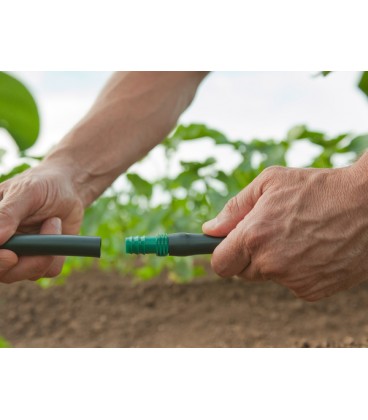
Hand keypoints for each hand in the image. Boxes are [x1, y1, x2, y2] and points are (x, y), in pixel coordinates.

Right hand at [0, 163, 83, 282]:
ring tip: (53, 221)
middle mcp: (2, 246)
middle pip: (4, 273)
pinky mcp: (41, 260)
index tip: (11, 256)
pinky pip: (49, 270)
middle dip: (24, 264)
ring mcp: (21, 256)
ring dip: (46, 252)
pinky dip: (58, 255)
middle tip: (40, 244)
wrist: (69, 189)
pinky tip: (58, 231)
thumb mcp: (25, 192)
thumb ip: (7, 213)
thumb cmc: (42, 184)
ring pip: (28, 274)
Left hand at [203, 154, 367, 300]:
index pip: (220, 264)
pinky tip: (314, 249)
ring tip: (298, 236)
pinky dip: (297, 270)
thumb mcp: (271, 183)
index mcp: (254, 236)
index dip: (222, 254)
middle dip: (249, 255)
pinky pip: (292, 284)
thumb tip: (210, 229)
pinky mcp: (312, 291)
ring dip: (275, 262)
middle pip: (242, 272)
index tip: (228, 246)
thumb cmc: (318, 188)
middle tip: (271, 232)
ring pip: (268, 277)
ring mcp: (293, 280)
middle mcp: (271, 263)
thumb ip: (234, 208)